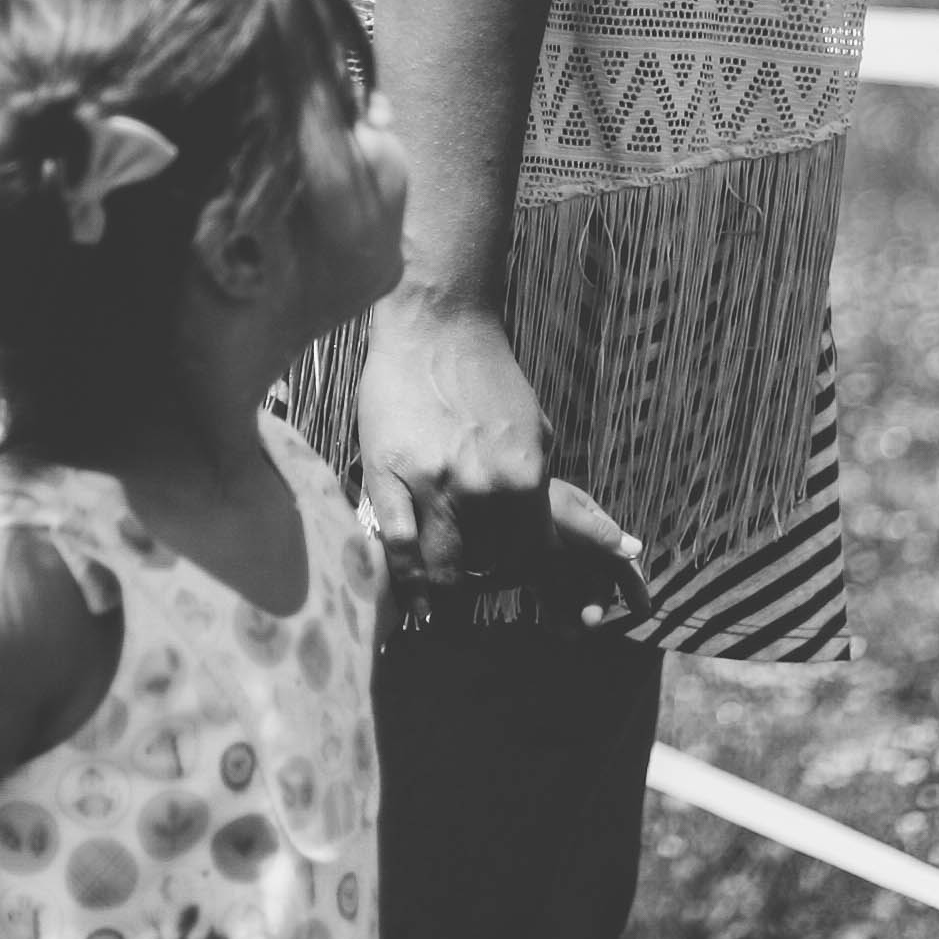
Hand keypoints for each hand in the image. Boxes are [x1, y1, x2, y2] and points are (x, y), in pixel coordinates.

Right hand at [356, 296, 552, 595]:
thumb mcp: (539, 432)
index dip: (524, 582)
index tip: (511, 587)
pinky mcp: (387, 476)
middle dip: (484, 590)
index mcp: (525, 479)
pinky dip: (407, 584)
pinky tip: (413, 605)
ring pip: (442, 568)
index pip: (534, 558)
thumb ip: (543, 489)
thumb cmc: (489, 378)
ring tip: (443, 612)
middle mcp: (482, 488)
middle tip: (474, 595)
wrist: (436, 326)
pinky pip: (396, 546)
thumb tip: (552, 537)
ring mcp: (431, 484)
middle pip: (488, 570)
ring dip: (446, 598)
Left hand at [542, 477, 654, 628]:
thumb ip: (599, 532)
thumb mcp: (566, 510)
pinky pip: (551, 598)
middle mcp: (579, 547)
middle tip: (590, 622)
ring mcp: (558, 562)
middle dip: (596, 604)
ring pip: (575, 595)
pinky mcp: (536, 575)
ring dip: (575, 615)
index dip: (633, 584)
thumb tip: (637, 549)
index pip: (619, 558)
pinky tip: (554, 628)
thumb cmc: (530, 497)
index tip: (641, 610)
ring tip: (568, 634)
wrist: (485, 502)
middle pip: (597, 582)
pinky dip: (555, 614)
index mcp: (593, 527)